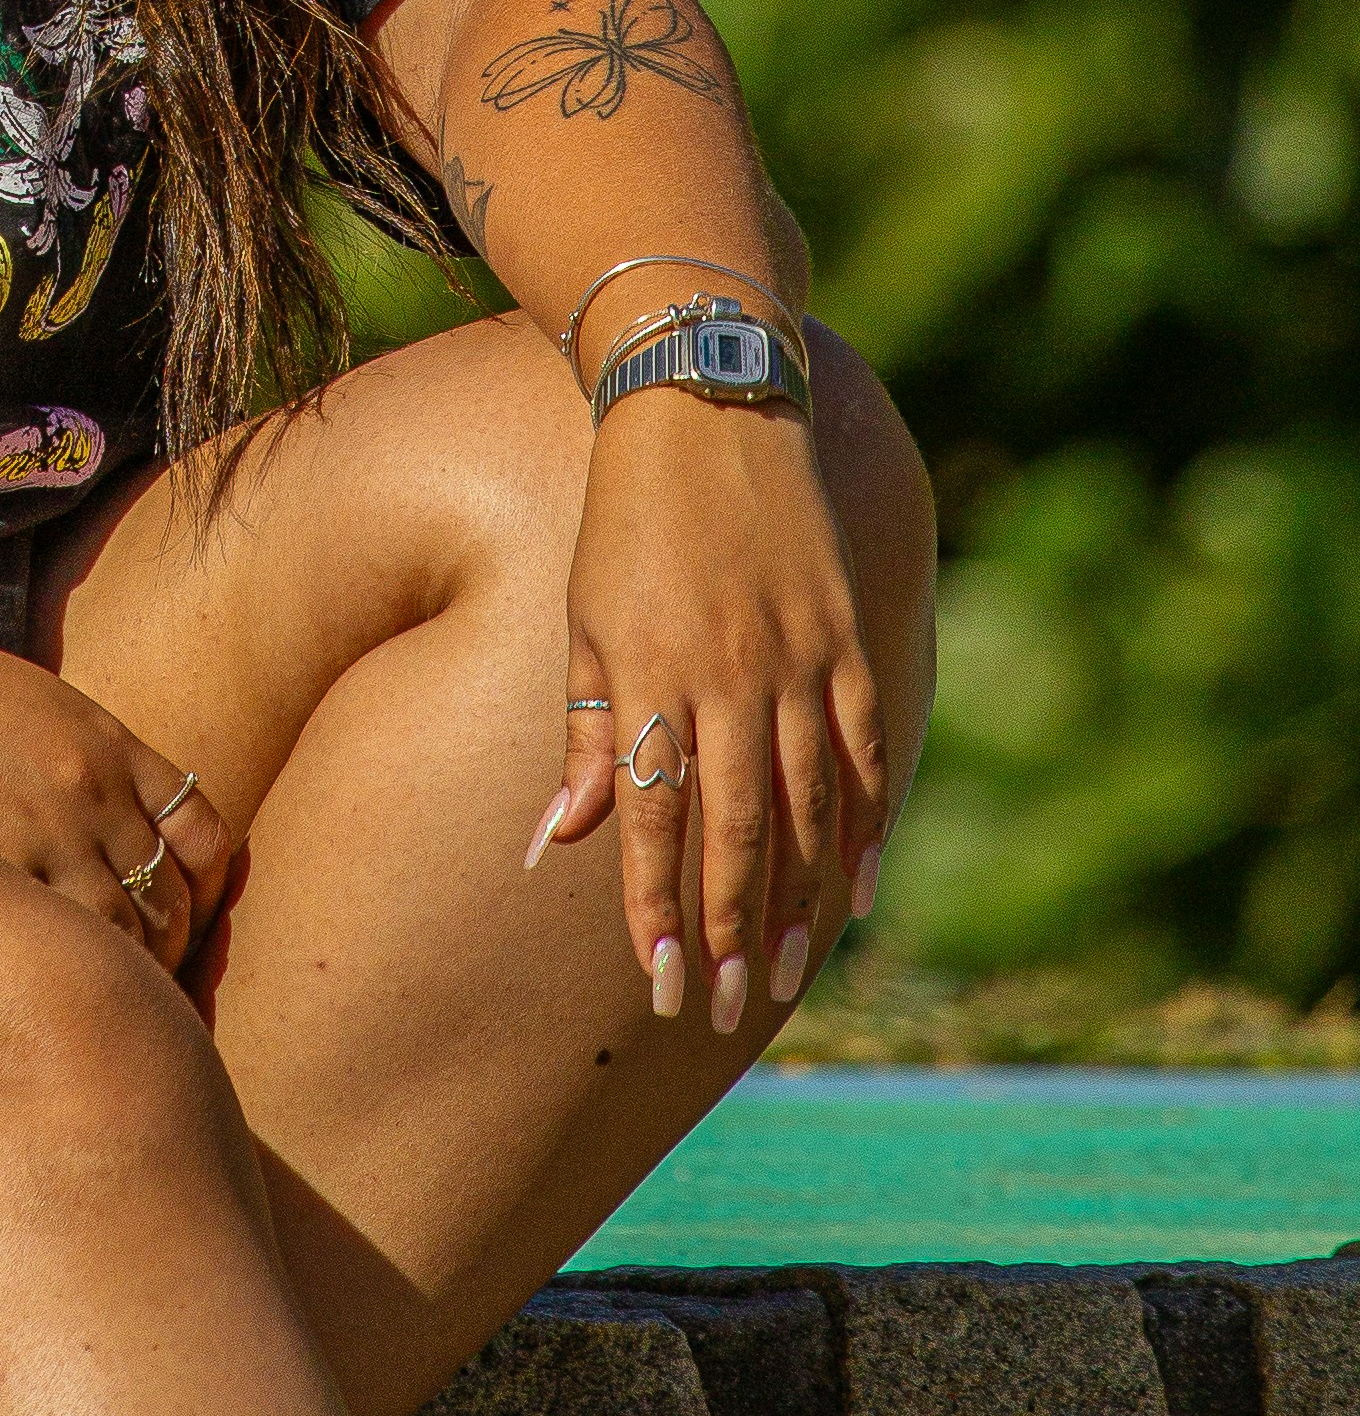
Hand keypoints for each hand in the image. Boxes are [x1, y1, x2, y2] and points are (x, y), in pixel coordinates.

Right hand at [0, 593, 221, 979]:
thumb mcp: (26, 704)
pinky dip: (64, 972)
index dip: (199, 893)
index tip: (174, 927)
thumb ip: (79, 765)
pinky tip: (42, 994)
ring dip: (120, 978)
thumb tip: (108, 834)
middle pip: (171, 899)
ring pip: (127, 935)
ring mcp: (45, 826)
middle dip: (163, 952)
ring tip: (91, 1011)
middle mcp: (91, 784)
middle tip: (135, 995)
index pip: (203, 837)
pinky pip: (59, 940)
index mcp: (105, 739)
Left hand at [531, 357, 890, 1029]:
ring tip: (787, 978)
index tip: (658, 988)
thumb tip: (550, 844)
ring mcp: (794, 655)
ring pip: (806, 805)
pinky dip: (865, 824)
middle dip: (729, 929)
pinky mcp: (844, 634)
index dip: (655, 908)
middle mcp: (726, 673)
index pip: (652, 818)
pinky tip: (859, 890)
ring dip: (798, 902)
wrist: (703, 407)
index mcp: (649, 671)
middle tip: (723, 1008)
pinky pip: (863, 748)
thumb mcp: (583, 620)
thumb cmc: (623, 522)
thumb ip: (583, 735)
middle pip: (736, 830)